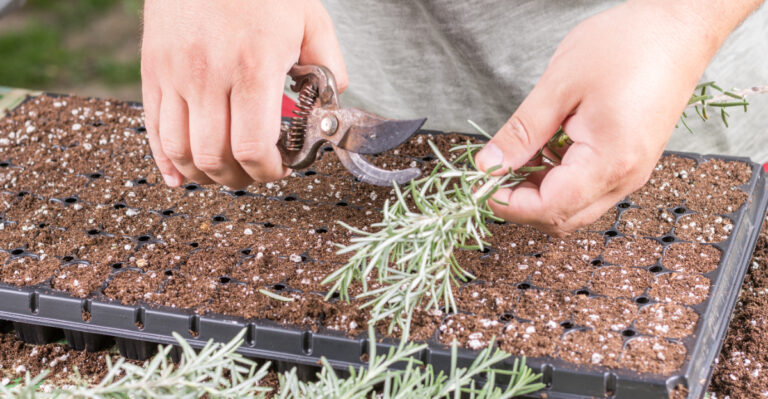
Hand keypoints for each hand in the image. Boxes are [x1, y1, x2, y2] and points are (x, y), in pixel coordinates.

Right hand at [141, 0, 346, 187]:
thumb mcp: (309, 19)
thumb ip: (327, 65)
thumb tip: (331, 102)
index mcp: (253, 68)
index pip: (253, 147)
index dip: (268, 171)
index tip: (280, 169)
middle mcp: (209, 76)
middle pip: (216, 157)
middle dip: (240, 178)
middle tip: (255, 173)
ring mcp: (175, 75)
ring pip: (181, 151)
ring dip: (205, 175)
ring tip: (225, 173)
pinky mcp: (152, 70)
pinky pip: (152, 129)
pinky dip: (167, 161)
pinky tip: (181, 175)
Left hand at [475, 0, 759, 235]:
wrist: (678, 28)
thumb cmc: (627, 46)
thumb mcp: (559, 87)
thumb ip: (521, 133)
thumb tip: (489, 164)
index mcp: (609, 162)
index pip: (548, 209)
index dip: (508, 203)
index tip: (482, 183)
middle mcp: (625, 177)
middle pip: (562, 218)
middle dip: (521, 203)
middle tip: (494, 171)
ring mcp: (631, 173)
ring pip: (574, 207)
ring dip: (539, 191)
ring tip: (517, 155)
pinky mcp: (631, 162)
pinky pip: (588, 189)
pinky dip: (559, 180)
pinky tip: (544, 150)